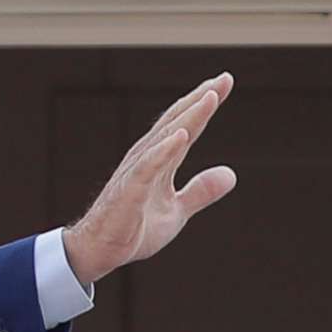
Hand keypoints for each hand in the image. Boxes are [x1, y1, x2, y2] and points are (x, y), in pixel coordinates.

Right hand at [62, 73, 237, 284]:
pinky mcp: (129, 191)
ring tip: (209, 97)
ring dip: (188, 117)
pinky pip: (148, 167)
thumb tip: (232, 175)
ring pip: (165, 138)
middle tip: (223, 79)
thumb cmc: (132, 228)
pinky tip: (181, 136)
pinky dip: (164, 150)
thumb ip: (201, 191)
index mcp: (161, 161)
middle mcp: (148, 158)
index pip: (186, 125)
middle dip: (200, 100)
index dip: (205, 104)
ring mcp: (137, 172)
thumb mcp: (177, 211)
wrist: (100, 252)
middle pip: (177, 122)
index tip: (226, 81)